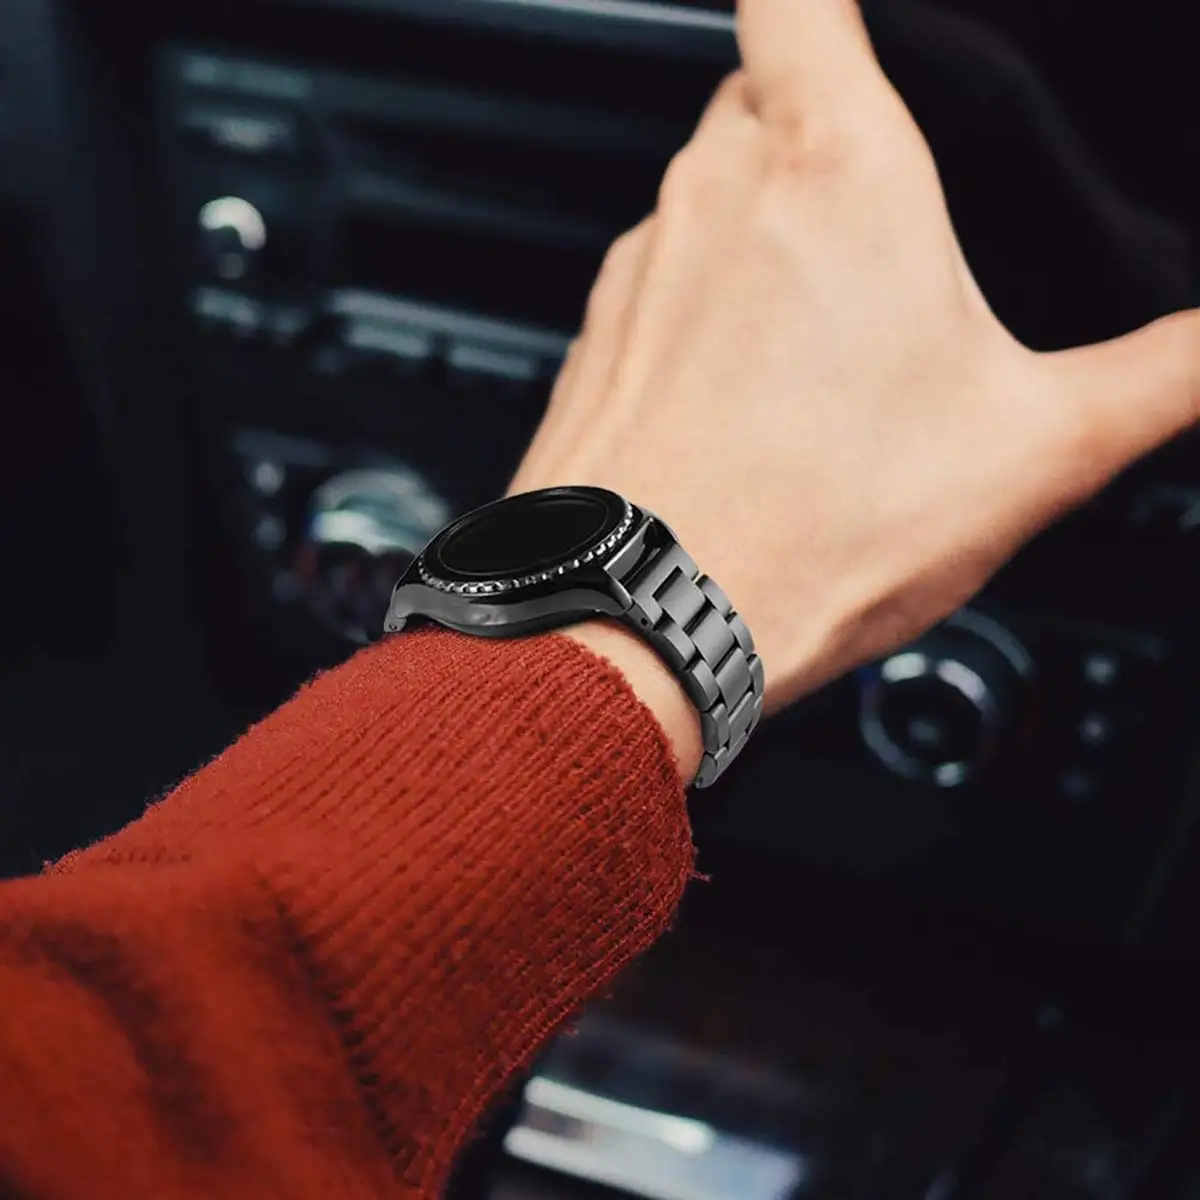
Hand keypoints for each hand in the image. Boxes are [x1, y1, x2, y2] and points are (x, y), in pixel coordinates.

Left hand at [512, 0, 1197, 765]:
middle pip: (765, 93)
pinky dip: (705, 309)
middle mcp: (715, 193)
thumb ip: (1160, 375)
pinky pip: (662, 282)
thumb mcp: (1032, 451)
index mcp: (832, 169)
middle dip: (827, 134)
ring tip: (830, 344)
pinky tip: (753, 400)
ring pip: (709, 192)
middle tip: (892, 234)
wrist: (644, 620)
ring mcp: (642, 266)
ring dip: (768, 234)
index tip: (872, 29)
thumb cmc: (806, 535)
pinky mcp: (601, 338)